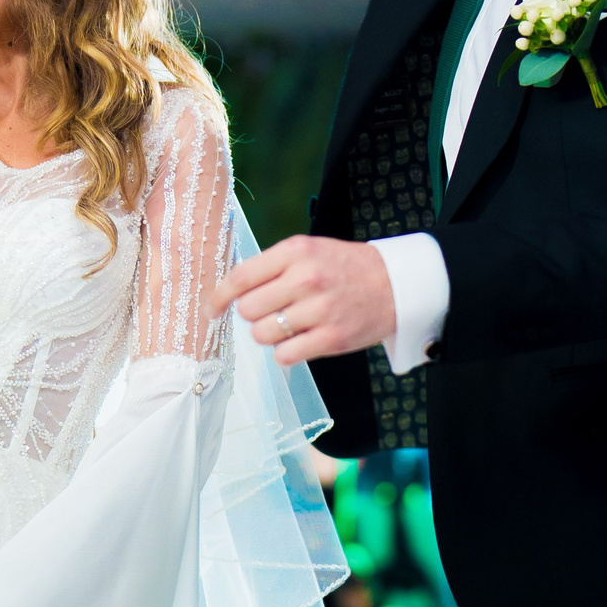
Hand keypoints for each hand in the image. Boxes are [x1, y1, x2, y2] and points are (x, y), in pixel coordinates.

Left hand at [212, 235, 395, 366]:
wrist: (394, 284)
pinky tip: (300, 341)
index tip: (212, 309)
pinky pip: (285, 355)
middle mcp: (306, 278)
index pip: (241, 277)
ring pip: (263, 335)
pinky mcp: (332, 337)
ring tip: (290, 326)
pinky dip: (286, 352)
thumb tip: (230, 294)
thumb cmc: (344, 268)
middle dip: (254, 315)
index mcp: (296, 252)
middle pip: (248, 310)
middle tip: (272, 312)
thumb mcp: (309, 251)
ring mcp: (319, 309)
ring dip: (270, 335)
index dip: (219, 297)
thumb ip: (272, 267)